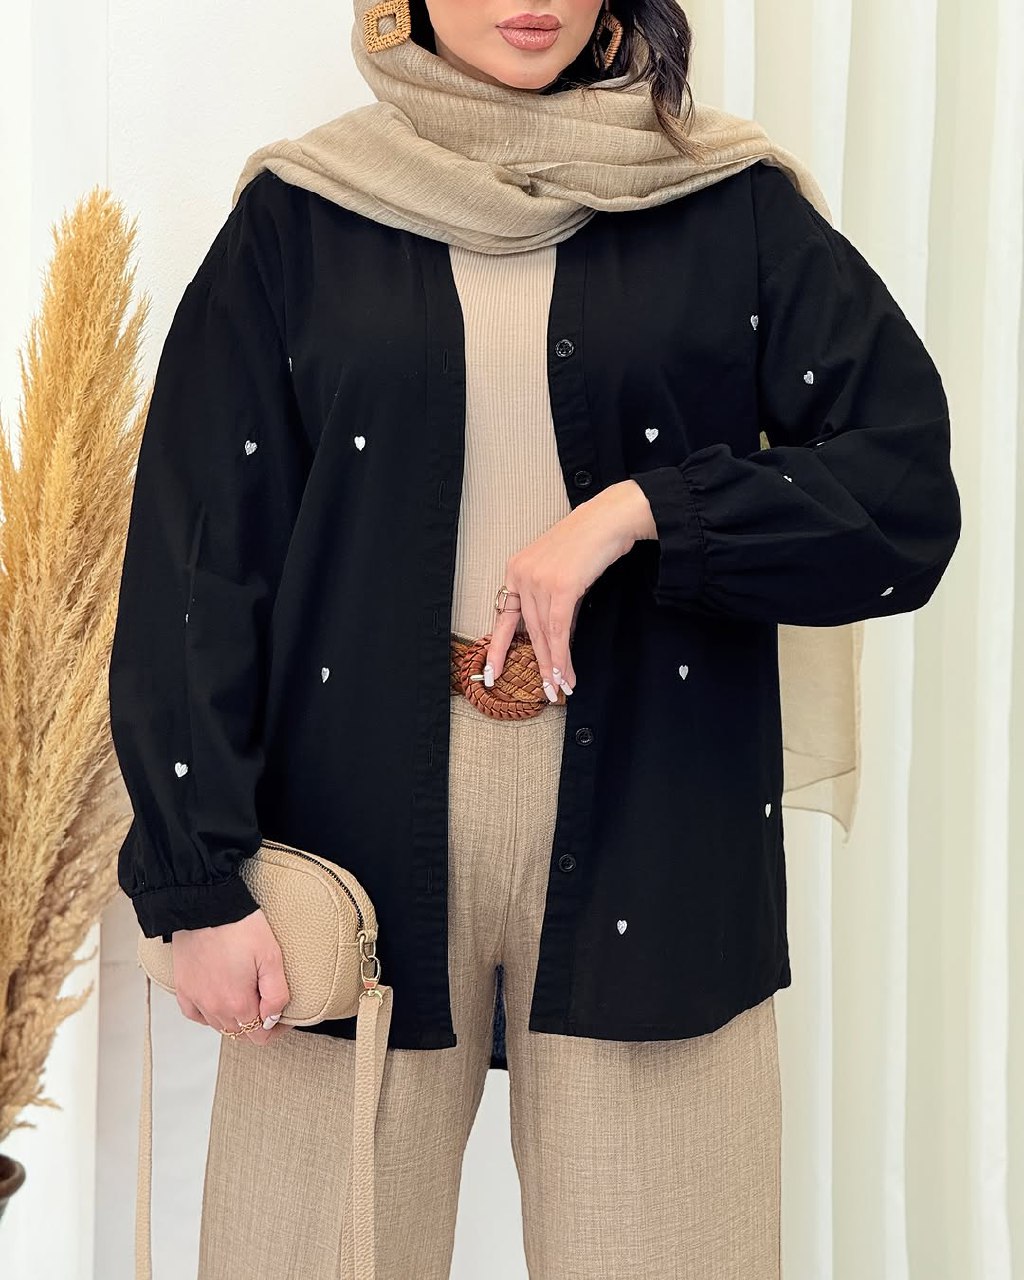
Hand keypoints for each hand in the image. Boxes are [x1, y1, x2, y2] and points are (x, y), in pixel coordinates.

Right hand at [170, 907, 290, 1045]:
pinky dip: (208, 1014)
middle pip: (239, 1033)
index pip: (259, 1036)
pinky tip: (218, 1001)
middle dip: (256, 1024)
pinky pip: (195, 1015)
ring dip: (234, 1019)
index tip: (282, 1016)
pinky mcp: (183, 988)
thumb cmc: (239, 926)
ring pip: (218, 1026)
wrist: (205, 906)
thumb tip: (272, 1019)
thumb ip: (276, 994)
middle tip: (266, 1004)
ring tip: (246, 998)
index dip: (275, 1029)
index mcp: (237, 1003)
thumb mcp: (271, 957)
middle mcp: (214, 1007)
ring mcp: (196, 999)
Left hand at [485, 479, 656, 694]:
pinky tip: (565, 671)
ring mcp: (539, 580)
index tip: (492, 673)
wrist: (608, 519)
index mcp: (516, 570)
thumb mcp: (560, 570)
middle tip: (545, 689)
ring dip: (553, 664)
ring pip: (544, 633)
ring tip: (560, 686)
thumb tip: (554, 632)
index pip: (505, 617)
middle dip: (538, 664)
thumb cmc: (588, 542)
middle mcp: (522, 574)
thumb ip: (550, 598)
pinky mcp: (560, 586)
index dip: (499, 649)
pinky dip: (561, 654)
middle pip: (529, 630)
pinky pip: (558, 629)